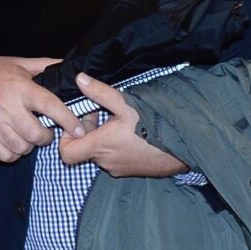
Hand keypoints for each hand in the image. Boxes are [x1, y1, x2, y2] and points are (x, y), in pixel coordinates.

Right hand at [0, 56, 82, 162]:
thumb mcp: (17, 63)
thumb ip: (44, 66)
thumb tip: (69, 66)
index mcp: (19, 87)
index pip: (50, 106)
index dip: (68, 120)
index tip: (78, 130)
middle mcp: (6, 106)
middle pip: (37, 135)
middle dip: (46, 137)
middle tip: (44, 132)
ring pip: (22, 148)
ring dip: (29, 146)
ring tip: (26, 137)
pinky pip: (4, 155)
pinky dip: (13, 153)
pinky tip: (13, 143)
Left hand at [58, 73, 188, 176]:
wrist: (184, 146)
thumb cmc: (154, 125)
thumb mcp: (126, 104)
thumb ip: (100, 92)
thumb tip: (79, 79)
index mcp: (99, 147)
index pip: (66, 154)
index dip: (66, 138)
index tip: (78, 122)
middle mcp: (106, 162)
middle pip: (84, 149)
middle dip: (88, 131)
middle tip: (101, 113)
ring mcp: (119, 168)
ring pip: (100, 153)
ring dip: (103, 138)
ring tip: (118, 120)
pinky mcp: (131, 171)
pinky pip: (115, 158)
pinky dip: (116, 146)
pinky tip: (130, 132)